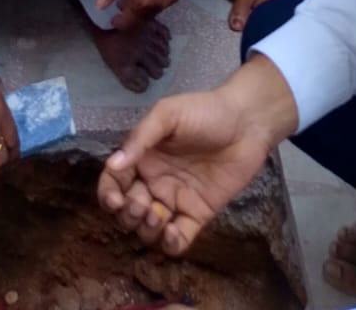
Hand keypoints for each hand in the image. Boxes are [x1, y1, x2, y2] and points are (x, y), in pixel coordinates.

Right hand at [97, 58, 292, 254]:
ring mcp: (175, 201)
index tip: (115, 200)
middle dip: (128, 214)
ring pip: (148, 229)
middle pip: (128, 211)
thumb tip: (113, 165)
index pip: (114, 182)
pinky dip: (170, 244)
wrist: (246, 123)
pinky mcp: (197, 215)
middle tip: (144, 204)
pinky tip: (172, 232)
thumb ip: (140, 138)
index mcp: (142, 158)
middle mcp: (154, 182)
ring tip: (160, 215)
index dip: (108, 195)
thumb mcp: (167, 115)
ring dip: (147, 230)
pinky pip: (178, 240)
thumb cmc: (204, 111)